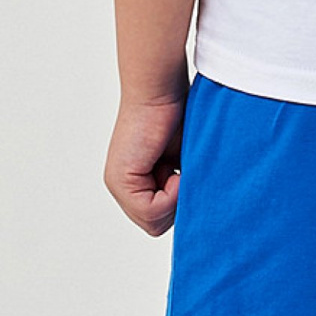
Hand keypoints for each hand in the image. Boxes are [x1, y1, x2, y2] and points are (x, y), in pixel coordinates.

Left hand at [104, 90, 186, 234]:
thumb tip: (198, 212)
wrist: (161, 90)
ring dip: (175, 197)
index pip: (157, 219)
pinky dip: (171, 194)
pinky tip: (173, 166)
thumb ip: (182, 189)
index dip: (178, 203)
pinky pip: (151, 211)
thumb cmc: (178, 116)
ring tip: (176, 165)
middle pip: (154, 225)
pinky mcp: (121, 180)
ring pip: (153, 221)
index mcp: (133, 184)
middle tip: (181, 170)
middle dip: (176, 203)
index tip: (184, 173)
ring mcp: (117, 185)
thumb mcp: (183, 162)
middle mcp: (121, 187)